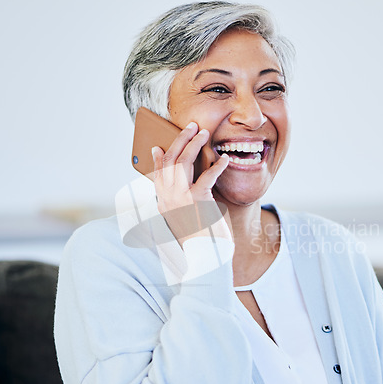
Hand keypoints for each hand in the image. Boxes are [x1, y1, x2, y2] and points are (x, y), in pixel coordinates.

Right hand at [152, 122, 230, 244]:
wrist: (205, 256)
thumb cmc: (199, 238)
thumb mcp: (183, 219)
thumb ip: (179, 201)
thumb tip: (182, 185)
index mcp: (163, 202)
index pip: (157, 174)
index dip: (159, 157)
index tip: (160, 146)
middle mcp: (167, 198)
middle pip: (170, 160)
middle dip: (180, 139)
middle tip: (191, 127)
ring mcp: (180, 198)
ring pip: (182, 162)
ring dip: (194, 144)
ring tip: (204, 133)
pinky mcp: (197, 200)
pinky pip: (207, 176)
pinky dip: (217, 165)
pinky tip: (224, 159)